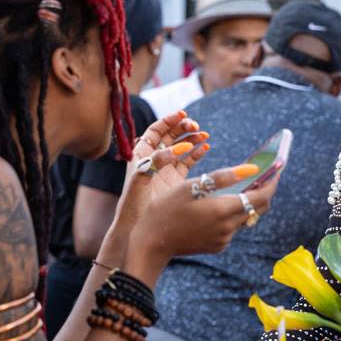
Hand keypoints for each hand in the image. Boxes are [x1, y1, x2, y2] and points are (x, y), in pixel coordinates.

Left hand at [115, 110, 207, 230]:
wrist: (137, 226)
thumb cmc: (134, 202)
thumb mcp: (142, 178)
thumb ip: (159, 160)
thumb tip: (180, 147)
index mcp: (141, 154)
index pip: (155, 130)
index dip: (168, 121)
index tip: (182, 115)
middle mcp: (154, 158)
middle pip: (170, 136)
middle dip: (183, 128)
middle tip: (195, 127)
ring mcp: (166, 169)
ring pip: (181, 147)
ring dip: (193, 139)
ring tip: (204, 135)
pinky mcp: (176, 180)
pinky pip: (189, 161)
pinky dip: (197, 153)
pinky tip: (206, 147)